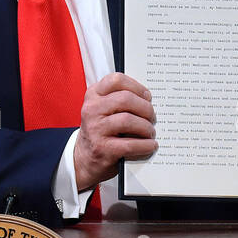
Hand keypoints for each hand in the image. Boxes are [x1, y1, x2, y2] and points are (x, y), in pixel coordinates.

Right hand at [73, 72, 157, 192]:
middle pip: (126, 99)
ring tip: (151, 132)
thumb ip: (120, 100)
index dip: (136, 87)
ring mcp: (95, 129)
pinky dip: (145, 145)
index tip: (147, 96)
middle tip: (152, 116)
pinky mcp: (102, 148)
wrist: (85, 158)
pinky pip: (130, 144)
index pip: (116, 80)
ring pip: (128, 120)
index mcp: (93, 95)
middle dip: (145, 108)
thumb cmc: (101, 130)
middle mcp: (92, 109)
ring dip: (146, 127)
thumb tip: (149, 100)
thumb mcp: (104, 109)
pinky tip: (150, 145)